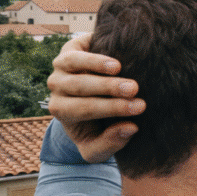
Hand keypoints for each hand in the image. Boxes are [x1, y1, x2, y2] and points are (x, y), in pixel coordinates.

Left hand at [47, 35, 144, 162]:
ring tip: (119, 68)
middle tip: (135, 89)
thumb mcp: (98, 148)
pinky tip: (113, 55)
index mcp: (62, 111)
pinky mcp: (69, 48)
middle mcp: (57, 87)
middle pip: (79, 86)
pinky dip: (93, 50)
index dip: (112, 108)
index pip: (85, 109)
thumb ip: (111, 144)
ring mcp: (60, 66)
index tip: (139, 108)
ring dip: (96, 65)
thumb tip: (131, 128)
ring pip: (73, 62)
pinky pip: (75, 47)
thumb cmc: (96, 126)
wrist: (89, 100)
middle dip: (109, 88)